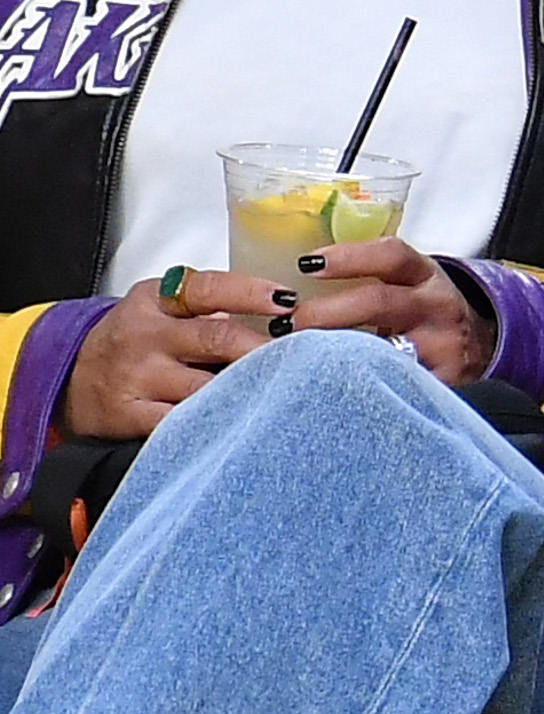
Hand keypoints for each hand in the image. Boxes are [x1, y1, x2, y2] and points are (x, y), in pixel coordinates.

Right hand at [59, 271, 272, 439]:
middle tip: (305, 357)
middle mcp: (145, 335)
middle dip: (265, 350)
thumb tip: (282, 316)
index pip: (209, 290)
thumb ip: (210, 310)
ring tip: (286, 392)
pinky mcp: (130, 415)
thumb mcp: (161, 311)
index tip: (289, 302)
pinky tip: (244, 424)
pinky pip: (183, 423)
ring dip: (249, 390)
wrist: (67, 383)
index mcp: (156, 301)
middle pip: (217, 339)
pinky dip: (217, 423)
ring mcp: (137, 377)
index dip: (252, 294)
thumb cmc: (134, 344)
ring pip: (207, 386)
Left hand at [284, 239, 496, 386]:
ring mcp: (442, 349)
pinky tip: (329, 395)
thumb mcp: (411, 285)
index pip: (391, 256)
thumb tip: (292, 284)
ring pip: (384, 351)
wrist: (481, 349)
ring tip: (296, 362)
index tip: (306, 265)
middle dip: (326, 312)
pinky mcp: (443, 386)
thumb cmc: (425, 314)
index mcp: (426, 277)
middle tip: (285, 324)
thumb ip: (368, 281)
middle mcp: (436, 308)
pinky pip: (397, 390)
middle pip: (380, 302)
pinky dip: (360, 392)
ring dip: (336, 356)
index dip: (349, 257)